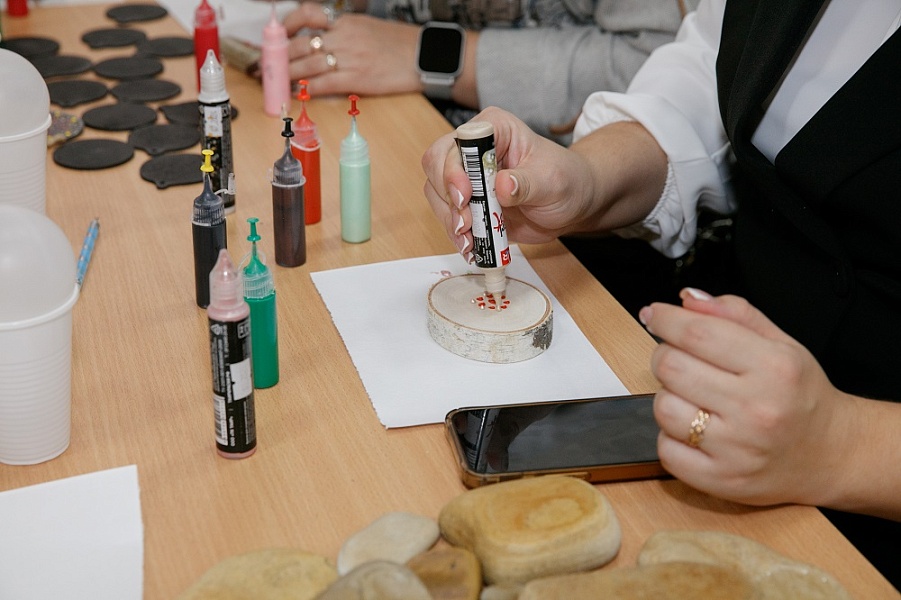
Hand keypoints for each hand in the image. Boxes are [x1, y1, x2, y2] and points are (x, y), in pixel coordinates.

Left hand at [281, 3, 420, 96]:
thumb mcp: (369, 29)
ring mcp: (349, 58)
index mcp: (347, 22)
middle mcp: (344, 37)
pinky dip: (307, 89)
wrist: (424, 57)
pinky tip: (299, 93)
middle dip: (282, 57)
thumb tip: (324, 44)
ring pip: (308, 65)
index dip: (288, 25)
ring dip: (290, 75)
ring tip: (280, 83)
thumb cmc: (400, 45)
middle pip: (302, 44)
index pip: (308, 14)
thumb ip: (345, 33)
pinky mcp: (356, 79)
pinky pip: (323, 84)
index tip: (279, 35)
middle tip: (271, 66)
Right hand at [421, 106, 599, 259]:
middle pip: (437, 167)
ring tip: (470, 242)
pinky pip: (447, 215)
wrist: (571, 204)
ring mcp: (467, 176)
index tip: (466, 196)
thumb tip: (502, 185)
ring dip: (449, 221)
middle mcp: (474, 148)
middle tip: (465, 225)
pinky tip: (471, 246)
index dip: (454, 169)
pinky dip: (455, 234)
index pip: (459, 143)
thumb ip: (527, 183)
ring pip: (436, 194)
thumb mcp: (552, 181)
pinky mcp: (467, 201)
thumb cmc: (566, 181)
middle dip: (448, 199)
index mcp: (494, 129)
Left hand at [640, 288, 854, 508]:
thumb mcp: (781, 343)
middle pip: (671, 367)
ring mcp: (738, 449)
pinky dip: (670, 437)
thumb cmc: (800, 396)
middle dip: (665, 356)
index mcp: (774, 367)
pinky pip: (666, 450)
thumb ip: (734, 314)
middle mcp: (757, 408)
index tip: (654, 315)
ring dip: (669, 397)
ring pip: (663, 408)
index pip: (697, 333)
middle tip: (680, 360)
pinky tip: (694, 431)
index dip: (665, 319)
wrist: (832, 454)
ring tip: (694, 399)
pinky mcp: (721, 480)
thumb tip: (687, 299)